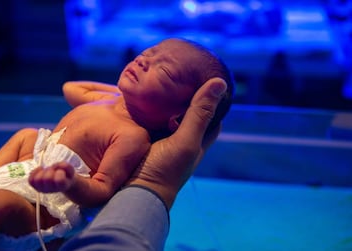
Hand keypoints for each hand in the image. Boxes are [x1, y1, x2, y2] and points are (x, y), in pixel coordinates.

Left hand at [29, 162, 74, 192]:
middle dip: (51, 170)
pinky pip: (30, 179)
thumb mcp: (69, 169)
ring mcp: (42, 189)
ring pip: (38, 180)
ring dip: (42, 172)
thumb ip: (66, 166)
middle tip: (54, 169)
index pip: (59, 180)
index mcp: (62, 186)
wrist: (60, 181)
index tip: (61, 171)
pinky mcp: (35, 186)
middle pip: (47, 179)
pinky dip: (35, 172)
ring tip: (47, 170)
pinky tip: (41, 169)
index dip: (60, 172)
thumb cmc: (65, 174)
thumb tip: (59, 165)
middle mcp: (51, 190)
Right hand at [127, 77, 226, 208]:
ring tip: (162, 78)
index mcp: (197, 142)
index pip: (212, 116)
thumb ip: (199, 114)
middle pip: (189, 114)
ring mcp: (162, 142)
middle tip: (181, 73)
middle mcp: (181, 141)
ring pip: (168, 116)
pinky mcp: (145, 141)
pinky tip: (144, 97)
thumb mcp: (185, 141)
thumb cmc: (164, 171)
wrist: (132, 194)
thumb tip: (220, 83)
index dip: (212, 98)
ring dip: (166, 101)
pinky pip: (150, 120)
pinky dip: (150, 109)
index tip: (207, 78)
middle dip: (187, 96)